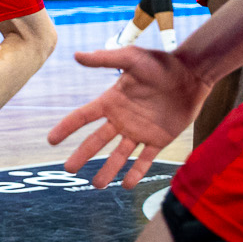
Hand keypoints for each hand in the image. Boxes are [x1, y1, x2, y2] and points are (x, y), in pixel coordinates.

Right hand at [47, 47, 211, 188]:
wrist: (191, 75)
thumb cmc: (160, 63)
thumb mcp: (132, 58)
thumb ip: (105, 59)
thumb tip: (76, 56)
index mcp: (111, 101)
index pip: (83, 117)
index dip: (67, 127)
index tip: (51, 140)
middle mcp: (122, 119)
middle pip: (96, 141)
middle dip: (82, 155)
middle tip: (68, 169)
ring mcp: (140, 131)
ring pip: (119, 155)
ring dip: (107, 170)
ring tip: (97, 185)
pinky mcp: (159, 140)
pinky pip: (145, 159)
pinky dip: (136, 172)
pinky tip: (126, 184)